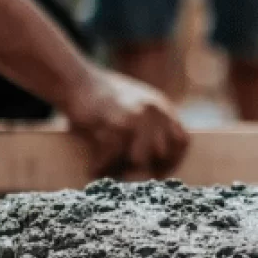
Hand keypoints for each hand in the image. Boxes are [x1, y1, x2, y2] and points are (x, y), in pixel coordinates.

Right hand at [62, 69, 189, 177]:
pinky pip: (111, 158)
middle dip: (147, 169)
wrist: (75, 79)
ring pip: (138, 160)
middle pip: (161, 154)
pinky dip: (101, 166)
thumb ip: (151, 123)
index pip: (182, 141)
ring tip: (111, 174)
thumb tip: (156, 158)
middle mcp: (152, 112)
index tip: (159, 171)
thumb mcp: (136, 101)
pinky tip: (94, 169)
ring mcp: (134, 118)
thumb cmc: (102, 96)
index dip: (173, 160)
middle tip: (131, 178)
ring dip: (123, 170)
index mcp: (161, 106)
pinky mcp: (112, 125)